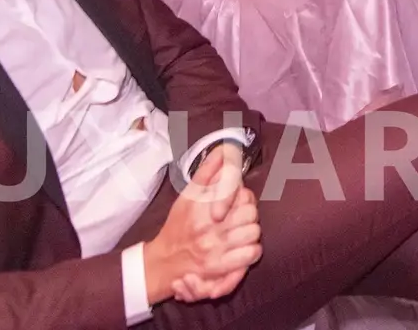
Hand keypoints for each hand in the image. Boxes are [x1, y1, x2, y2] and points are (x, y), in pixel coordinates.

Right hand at [145, 146, 260, 305]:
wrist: (163, 261)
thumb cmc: (178, 226)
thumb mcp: (188, 195)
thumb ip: (207, 172)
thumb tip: (223, 149)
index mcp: (202, 206)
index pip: (238, 192)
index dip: (244, 195)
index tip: (239, 199)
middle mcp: (209, 227)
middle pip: (251, 212)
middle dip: (249, 212)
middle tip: (240, 217)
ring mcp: (215, 249)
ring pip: (254, 232)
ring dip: (251, 231)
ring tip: (242, 232)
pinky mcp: (219, 267)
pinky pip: (251, 254)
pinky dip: (252, 250)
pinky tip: (244, 247)